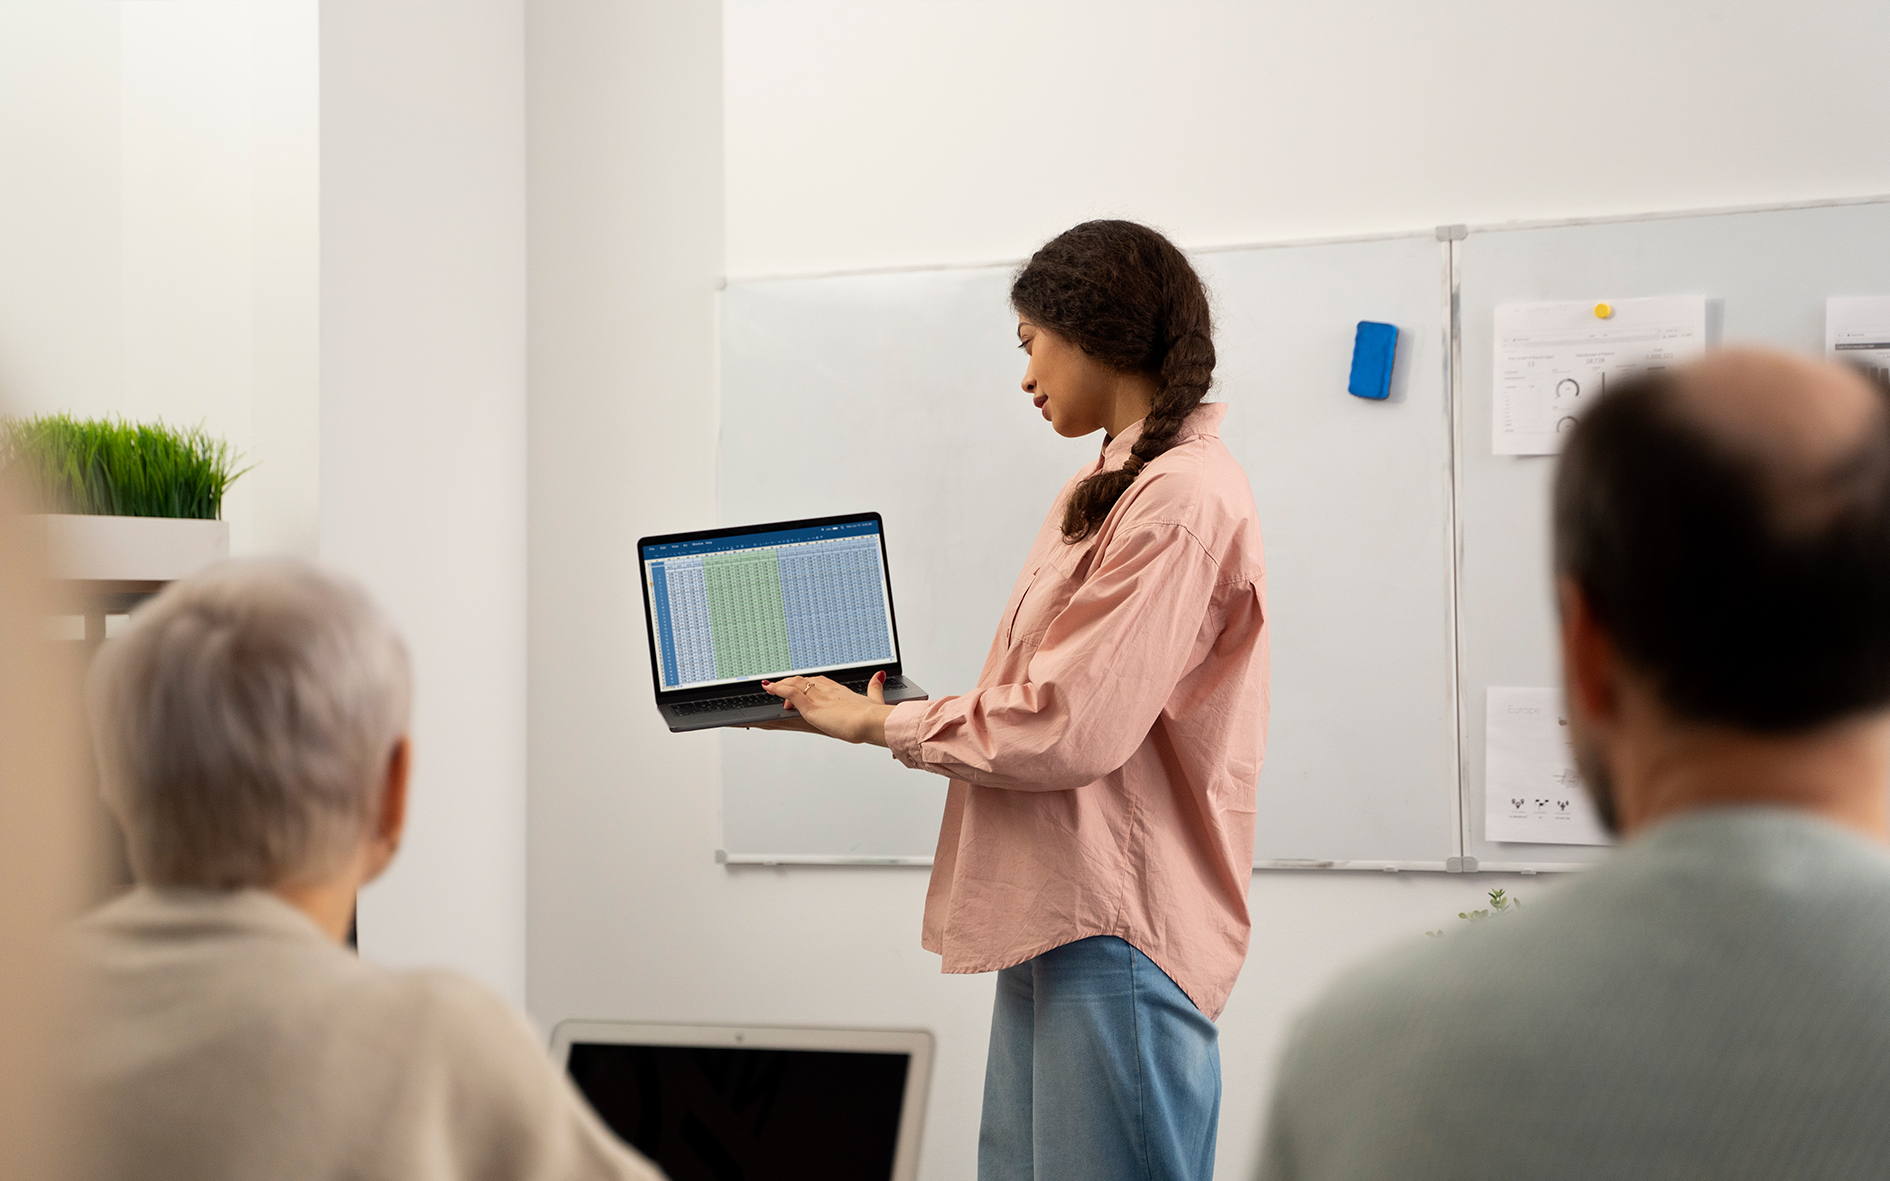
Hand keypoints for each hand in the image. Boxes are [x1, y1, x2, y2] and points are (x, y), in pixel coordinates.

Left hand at [753, 671, 894, 746]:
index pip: (818, 681)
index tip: (800, 686)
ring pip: (794, 684)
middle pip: (803, 681)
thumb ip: (874, 687)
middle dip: (790, 684)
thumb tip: (879, 675)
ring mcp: (818, 698)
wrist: (872, 721)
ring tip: (771, 688)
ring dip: (781, 685)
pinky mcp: (812, 708)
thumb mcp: (875, 699)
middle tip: (781, 689)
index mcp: (840, 690)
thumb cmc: (874, 716)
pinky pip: (790, 693)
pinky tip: (770, 689)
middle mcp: (827, 690)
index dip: (807, 683)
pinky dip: (778, 689)